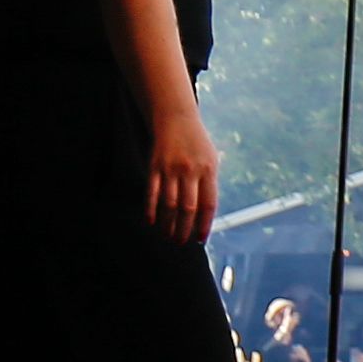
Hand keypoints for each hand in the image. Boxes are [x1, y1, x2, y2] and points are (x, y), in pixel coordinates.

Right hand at [144, 97, 221, 241]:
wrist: (177, 119)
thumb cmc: (197, 144)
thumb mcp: (211, 160)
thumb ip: (209, 185)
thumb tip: (205, 216)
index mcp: (209, 170)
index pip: (208, 204)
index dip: (204, 225)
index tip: (200, 239)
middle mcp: (190, 170)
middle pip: (188, 208)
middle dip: (184, 229)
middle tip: (181, 242)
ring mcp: (171, 168)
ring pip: (169, 204)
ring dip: (167, 224)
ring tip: (168, 236)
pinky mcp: (154, 166)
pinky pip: (152, 192)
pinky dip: (151, 210)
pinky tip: (151, 222)